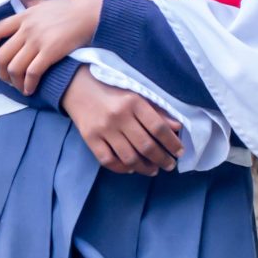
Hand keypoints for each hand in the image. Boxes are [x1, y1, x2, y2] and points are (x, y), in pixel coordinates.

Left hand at [0, 0, 102, 93]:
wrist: (90, 12)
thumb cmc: (70, 8)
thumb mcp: (45, 2)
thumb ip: (31, 3)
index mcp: (23, 16)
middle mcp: (26, 29)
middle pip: (2, 55)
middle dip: (1, 72)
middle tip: (6, 79)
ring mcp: (37, 41)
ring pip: (14, 67)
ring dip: (14, 82)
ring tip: (20, 87)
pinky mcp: (49, 52)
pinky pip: (32, 73)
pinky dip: (28, 84)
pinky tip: (30, 89)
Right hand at [60, 70, 183, 174]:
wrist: (77, 87)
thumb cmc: (111, 90)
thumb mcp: (136, 94)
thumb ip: (156, 111)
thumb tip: (177, 127)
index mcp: (133, 102)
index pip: (158, 128)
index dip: (172, 143)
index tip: (179, 152)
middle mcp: (119, 116)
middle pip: (146, 146)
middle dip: (162, 159)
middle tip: (169, 165)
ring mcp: (103, 129)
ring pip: (129, 157)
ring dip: (145, 168)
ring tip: (153, 170)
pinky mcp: (90, 138)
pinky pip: (108, 160)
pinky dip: (122, 168)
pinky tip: (131, 168)